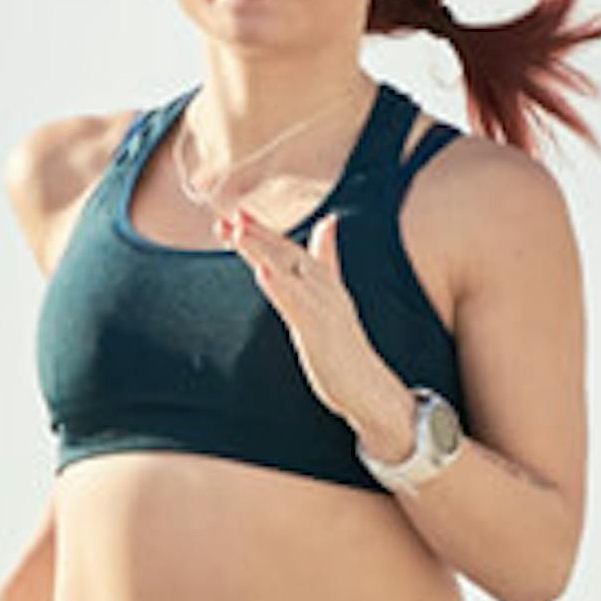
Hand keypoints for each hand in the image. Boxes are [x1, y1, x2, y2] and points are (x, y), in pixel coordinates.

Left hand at [218, 211, 414, 456]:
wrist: (368, 387)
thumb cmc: (345, 344)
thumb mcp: (332, 297)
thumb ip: (326, 258)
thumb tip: (328, 221)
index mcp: (324, 282)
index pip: (290, 250)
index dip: (264, 231)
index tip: (237, 214)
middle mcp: (325, 289)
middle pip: (288, 255)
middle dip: (259, 234)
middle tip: (232, 216)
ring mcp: (324, 308)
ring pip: (290, 273)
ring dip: (264, 251)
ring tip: (240, 232)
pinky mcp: (321, 331)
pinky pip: (297, 305)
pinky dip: (280, 287)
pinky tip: (262, 272)